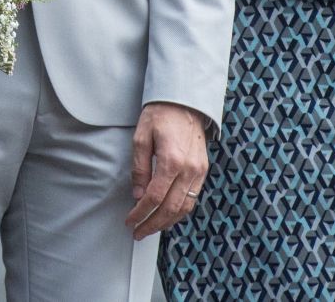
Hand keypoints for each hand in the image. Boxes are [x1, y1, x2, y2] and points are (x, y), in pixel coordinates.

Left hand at [126, 102, 208, 239]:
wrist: (185, 102)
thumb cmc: (160, 116)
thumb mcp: (141, 137)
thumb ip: (139, 168)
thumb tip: (138, 195)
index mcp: (171, 160)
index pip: (154, 197)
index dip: (140, 213)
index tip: (130, 220)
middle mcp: (189, 169)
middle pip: (171, 209)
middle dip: (153, 224)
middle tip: (138, 232)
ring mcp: (199, 171)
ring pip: (185, 208)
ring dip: (167, 222)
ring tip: (151, 228)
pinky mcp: (204, 170)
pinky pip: (193, 198)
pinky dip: (180, 211)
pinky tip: (167, 215)